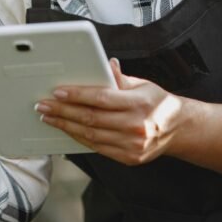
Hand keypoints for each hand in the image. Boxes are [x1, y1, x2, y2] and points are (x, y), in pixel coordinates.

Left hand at [36, 58, 185, 165]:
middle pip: (91, 118)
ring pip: (91, 136)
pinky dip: (79, 139)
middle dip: (62, 112)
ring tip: (49, 118)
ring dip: (66, 126)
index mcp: (138, 103)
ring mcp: (132, 144)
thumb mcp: (142, 84)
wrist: (178, 129)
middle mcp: (135, 125)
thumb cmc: (156, 102)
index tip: (57, 92)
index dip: (76, 95)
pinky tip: (67, 130)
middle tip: (42, 106)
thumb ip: (120, 78)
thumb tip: (105, 63)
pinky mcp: (128, 157)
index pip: (101, 98)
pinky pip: (98, 148)